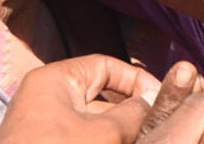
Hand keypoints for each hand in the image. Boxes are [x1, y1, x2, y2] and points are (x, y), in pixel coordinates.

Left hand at [0, 55, 158, 143]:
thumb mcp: (104, 134)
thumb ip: (135, 114)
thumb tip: (153, 104)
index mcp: (54, 80)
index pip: (106, 66)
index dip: (137, 80)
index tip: (159, 99)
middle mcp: (47, 99)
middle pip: (102, 96)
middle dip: (130, 112)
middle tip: (155, 126)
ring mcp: (44, 128)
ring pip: (93, 123)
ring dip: (118, 133)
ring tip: (144, 139)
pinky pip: (82, 139)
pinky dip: (103, 143)